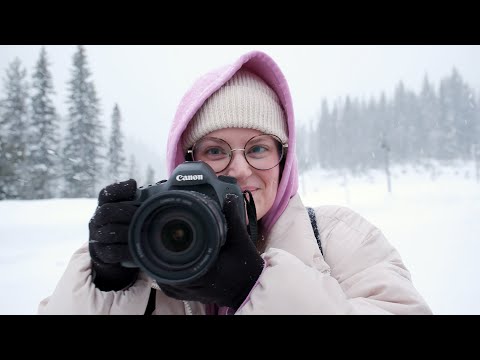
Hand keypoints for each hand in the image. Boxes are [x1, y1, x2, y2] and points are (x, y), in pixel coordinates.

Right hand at [88, 179, 138, 290]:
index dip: (119, 189)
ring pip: (108, 232)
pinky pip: (112, 252)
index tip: (133, 185)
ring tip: (144, 231)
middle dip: (126, 212)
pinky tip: (138, 248)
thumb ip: (140, 199)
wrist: (114, 249)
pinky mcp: (101, 253)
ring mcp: (97, 236)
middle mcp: (98, 219)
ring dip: (128, 231)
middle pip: (106, 211)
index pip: (107, 193)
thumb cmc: (126, 225)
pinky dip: (127, 250)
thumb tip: (164, 187)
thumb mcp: (131, 210)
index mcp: (105, 205)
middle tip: (141, 214)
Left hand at [160, 194, 264, 308]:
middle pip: (166, 270)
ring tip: (159, 249)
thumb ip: (234, 218)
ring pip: (165, 280)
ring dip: (162, 265)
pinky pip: (171, 287)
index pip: (175, 261)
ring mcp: (190, 293)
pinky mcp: (190, 297)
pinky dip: (167, 276)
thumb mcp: (241, 240)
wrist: (250, 289)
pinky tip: (166, 265)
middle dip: (161, 254)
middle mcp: (194, 285)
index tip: (163, 236)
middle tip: (158, 238)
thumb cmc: (247, 268)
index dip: (166, 248)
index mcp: (204, 272)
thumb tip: (228, 198)